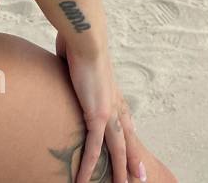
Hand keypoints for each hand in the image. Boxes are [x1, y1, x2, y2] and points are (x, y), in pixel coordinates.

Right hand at [58, 37, 143, 182]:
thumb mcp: (80, 63)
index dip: (130, 138)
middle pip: (128, 138)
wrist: (85, 38)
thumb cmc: (80, 43)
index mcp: (112, 93)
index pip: (125, 121)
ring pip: (118, 148)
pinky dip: (89, 166)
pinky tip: (83, 181)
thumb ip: (77, 73)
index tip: (135, 151)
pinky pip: (94, 148)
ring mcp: (109, 111)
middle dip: (134, 159)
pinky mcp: (98, 114)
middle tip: (141, 178)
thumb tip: (67, 66)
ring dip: (120, 169)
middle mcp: (115, 103)